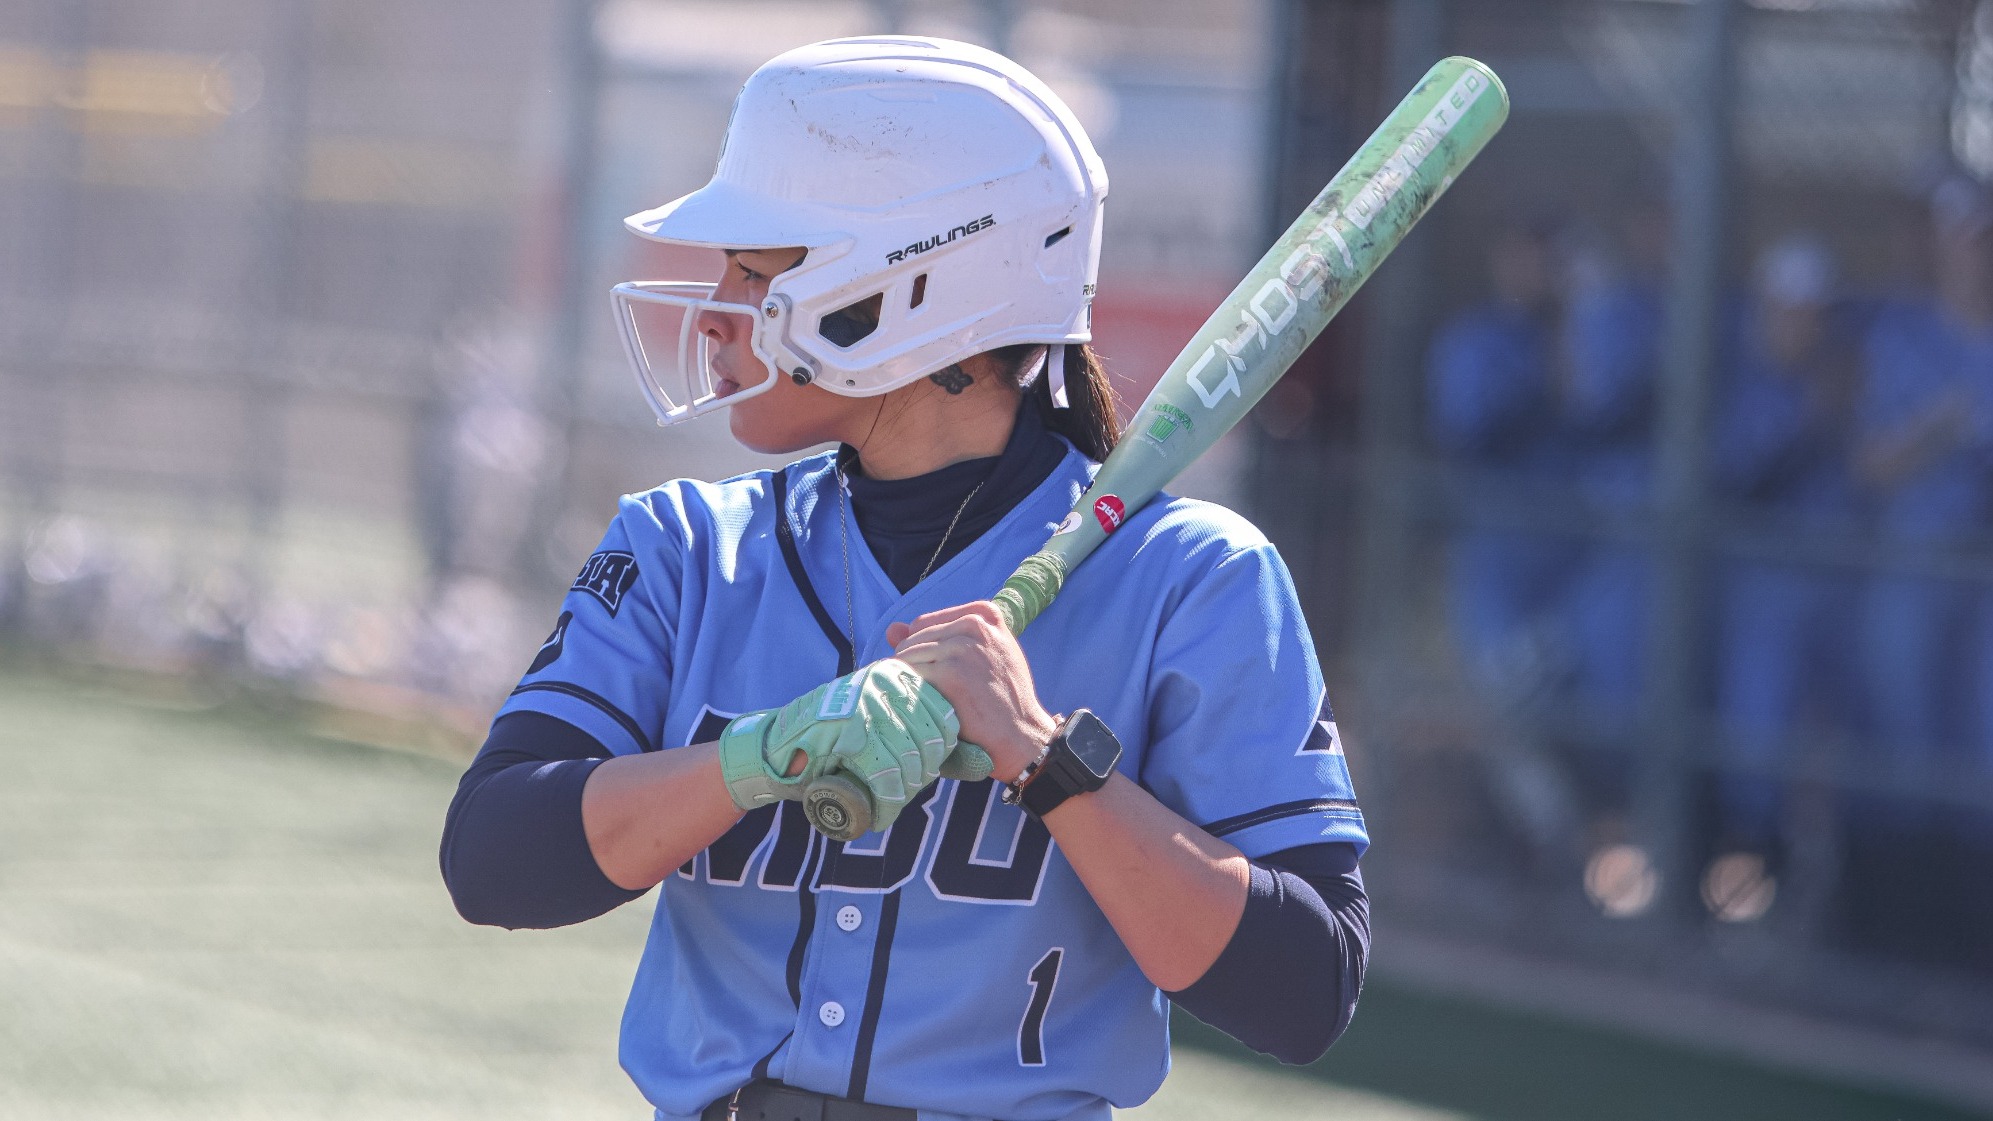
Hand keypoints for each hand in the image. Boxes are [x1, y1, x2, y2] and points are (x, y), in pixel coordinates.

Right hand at [717, 659, 970, 830]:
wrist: (779, 747)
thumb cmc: (839, 744)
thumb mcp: (888, 732)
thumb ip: (932, 741)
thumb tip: (987, 763)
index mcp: (901, 676)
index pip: (945, 719)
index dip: (938, 755)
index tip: (917, 770)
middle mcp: (887, 683)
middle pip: (931, 741)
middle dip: (920, 776)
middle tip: (898, 790)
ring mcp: (867, 704)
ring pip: (911, 758)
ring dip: (904, 791)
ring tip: (889, 801)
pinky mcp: (850, 731)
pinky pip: (886, 774)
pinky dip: (887, 802)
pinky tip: (881, 813)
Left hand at [887, 602, 1058, 782]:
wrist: (1021, 732)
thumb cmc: (1001, 696)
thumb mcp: (982, 654)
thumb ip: (939, 636)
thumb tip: (891, 628)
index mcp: (983, 614)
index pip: (924, 623)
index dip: (920, 649)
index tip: (931, 671)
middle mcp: (973, 625)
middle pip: (914, 638)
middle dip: (910, 663)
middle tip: (923, 690)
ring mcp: (961, 648)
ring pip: (907, 654)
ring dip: (904, 676)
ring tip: (918, 697)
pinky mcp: (950, 673)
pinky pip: (909, 673)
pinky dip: (905, 688)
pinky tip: (916, 704)